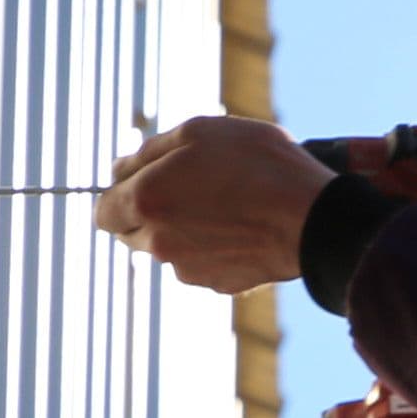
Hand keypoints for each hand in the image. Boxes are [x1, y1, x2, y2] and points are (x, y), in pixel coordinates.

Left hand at [95, 115, 335, 292]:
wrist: (313, 217)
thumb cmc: (257, 164)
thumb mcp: (199, 132)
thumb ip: (148, 151)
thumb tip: (118, 169)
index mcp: (145, 202)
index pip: (103, 211)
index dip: (119, 194)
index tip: (145, 181)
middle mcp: (158, 243)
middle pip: (132, 233)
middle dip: (150, 212)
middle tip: (190, 187)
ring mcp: (187, 269)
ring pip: (168, 249)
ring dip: (183, 229)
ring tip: (225, 203)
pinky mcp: (218, 284)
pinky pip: (202, 263)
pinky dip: (213, 248)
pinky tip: (243, 226)